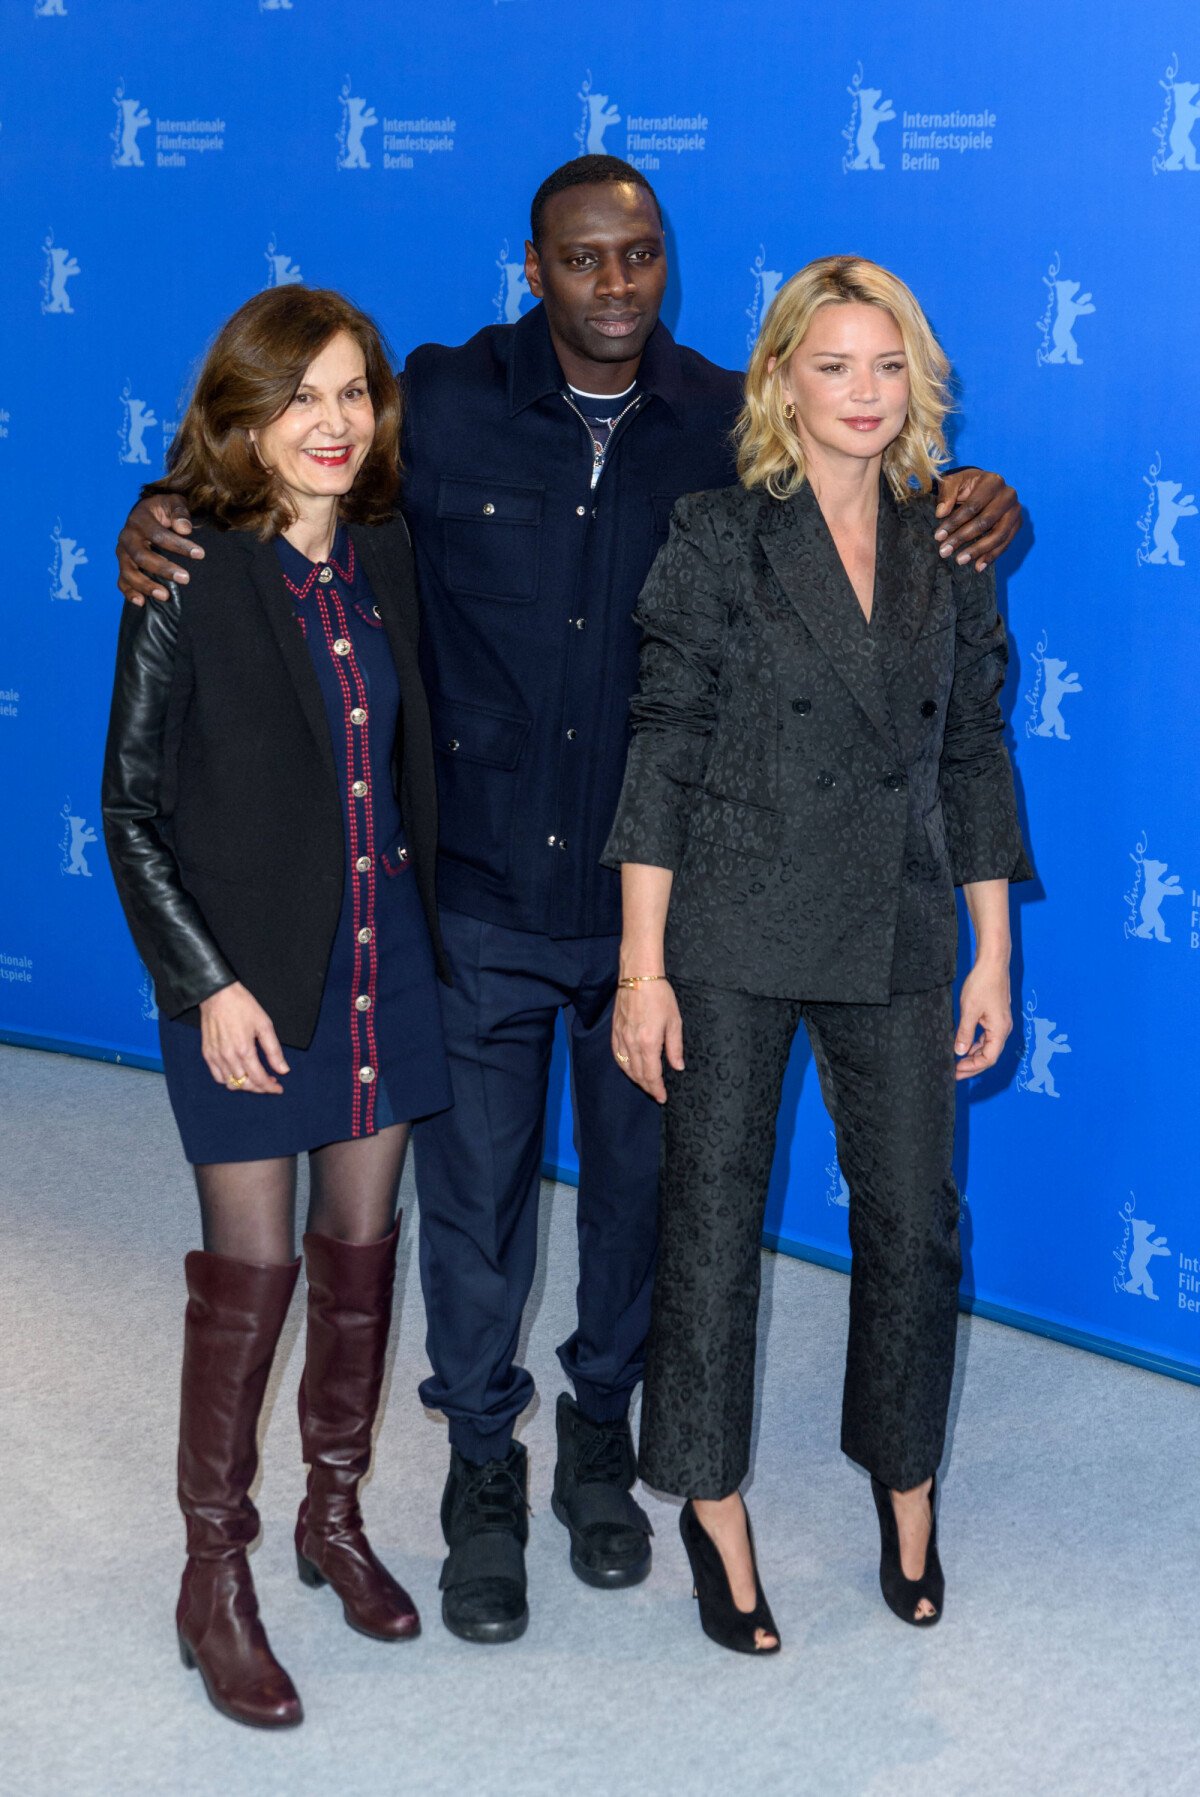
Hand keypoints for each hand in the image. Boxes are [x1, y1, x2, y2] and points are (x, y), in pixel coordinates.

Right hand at [116, 493, 202, 604]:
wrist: (147, 513)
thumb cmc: (164, 510)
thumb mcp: (174, 502)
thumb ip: (180, 513)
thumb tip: (185, 529)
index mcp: (139, 519)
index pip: (158, 534)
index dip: (179, 545)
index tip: (200, 554)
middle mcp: (127, 536)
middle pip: (141, 556)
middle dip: (163, 569)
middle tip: (186, 579)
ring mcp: (122, 553)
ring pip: (128, 571)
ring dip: (146, 585)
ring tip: (165, 596)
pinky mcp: (123, 565)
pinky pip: (121, 581)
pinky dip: (129, 592)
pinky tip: (141, 603)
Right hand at [199, 981, 289, 1094]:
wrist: (217, 995)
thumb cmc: (242, 1006)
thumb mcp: (264, 1025)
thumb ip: (274, 1051)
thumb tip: (283, 1070)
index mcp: (244, 1050)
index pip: (259, 1079)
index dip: (270, 1088)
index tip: (278, 1089)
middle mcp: (228, 1057)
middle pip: (245, 1085)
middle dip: (260, 1088)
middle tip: (270, 1083)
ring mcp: (216, 1056)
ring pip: (231, 1084)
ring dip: (245, 1086)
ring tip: (255, 1079)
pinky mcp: (207, 1054)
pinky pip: (218, 1077)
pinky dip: (229, 1081)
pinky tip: (238, 1074)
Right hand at [612, 979, 683, 1103]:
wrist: (638, 976)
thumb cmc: (660, 996)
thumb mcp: (674, 1021)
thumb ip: (675, 1047)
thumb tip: (677, 1067)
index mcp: (648, 1043)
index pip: (651, 1075)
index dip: (657, 1089)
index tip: (662, 1098)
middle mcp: (632, 1044)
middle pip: (638, 1074)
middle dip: (647, 1087)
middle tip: (656, 1093)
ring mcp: (621, 1037)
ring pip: (625, 1067)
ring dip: (635, 1079)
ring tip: (645, 1084)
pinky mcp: (615, 1031)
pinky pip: (617, 1055)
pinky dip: (624, 1066)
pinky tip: (630, 1068)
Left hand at [935, 469, 1020, 571]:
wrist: (983, 487)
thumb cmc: (966, 485)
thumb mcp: (953, 482)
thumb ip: (946, 494)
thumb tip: (940, 513)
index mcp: (993, 481)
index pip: (972, 506)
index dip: (954, 522)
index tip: (938, 536)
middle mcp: (1008, 495)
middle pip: (985, 521)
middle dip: (963, 538)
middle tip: (944, 552)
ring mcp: (1015, 511)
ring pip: (998, 535)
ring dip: (978, 551)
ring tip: (960, 561)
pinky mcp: (1017, 524)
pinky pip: (1006, 543)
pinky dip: (992, 556)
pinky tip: (978, 567)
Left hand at [954, 959, 1011, 1079]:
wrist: (992, 963)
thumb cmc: (983, 984)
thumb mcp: (969, 1010)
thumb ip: (965, 1033)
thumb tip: (959, 1052)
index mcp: (1000, 1030)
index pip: (989, 1058)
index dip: (972, 1067)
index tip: (956, 1071)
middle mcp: (1003, 1029)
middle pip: (989, 1055)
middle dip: (972, 1065)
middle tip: (954, 1072)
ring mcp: (1000, 1023)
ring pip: (987, 1046)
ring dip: (973, 1055)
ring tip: (956, 1061)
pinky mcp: (995, 1017)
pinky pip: (986, 1036)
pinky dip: (975, 1043)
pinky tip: (962, 1044)